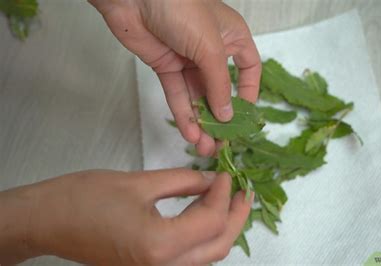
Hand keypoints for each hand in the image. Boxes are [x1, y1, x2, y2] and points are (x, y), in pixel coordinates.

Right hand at [0, 169, 252, 264]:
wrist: (48, 221)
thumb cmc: (86, 198)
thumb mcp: (141, 183)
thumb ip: (184, 181)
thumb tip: (212, 179)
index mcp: (161, 247)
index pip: (212, 221)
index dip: (224, 193)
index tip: (227, 171)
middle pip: (219, 246)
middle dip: (236, 216)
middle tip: (243, 190)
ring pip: (208, 256)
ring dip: (223, 228)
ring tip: (231, 199)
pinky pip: (190, 258)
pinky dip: (204, 237)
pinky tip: (207, 213)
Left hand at [89, 0, 261, 155]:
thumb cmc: (181, 7)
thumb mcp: (210, 48)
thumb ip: (219, 84)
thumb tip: (228, 114)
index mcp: (232, 36)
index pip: (248, 69)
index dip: (248, 92)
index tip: (245, 116)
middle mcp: (212, 49)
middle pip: (220, 89)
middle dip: (221, 116)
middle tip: (223, 142)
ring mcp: (188, 59)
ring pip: (198, 96)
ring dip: (202, 122)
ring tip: (206, 147)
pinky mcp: (166, 67)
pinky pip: (178, 95)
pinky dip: (184, 114)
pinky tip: (191, 133)